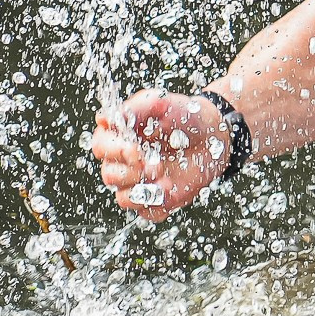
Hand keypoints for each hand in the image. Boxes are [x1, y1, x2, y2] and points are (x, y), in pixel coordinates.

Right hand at [89, 88, 234, 223]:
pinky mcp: (155, 200)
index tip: (135, 148)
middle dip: (133, 171)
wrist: (213, 134)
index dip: (114, 150)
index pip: (101, 146)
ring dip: (143, 191)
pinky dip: (158, 204)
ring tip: (165, 180)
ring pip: (124, 198)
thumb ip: (137, 107)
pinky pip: (147, 212)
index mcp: (120, 137)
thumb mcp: (163, 103)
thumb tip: (104, 119)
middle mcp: (124, 162)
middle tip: (156, 164)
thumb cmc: (184, 115)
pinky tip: (171, 190)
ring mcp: (138, 183)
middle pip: (110, 175)